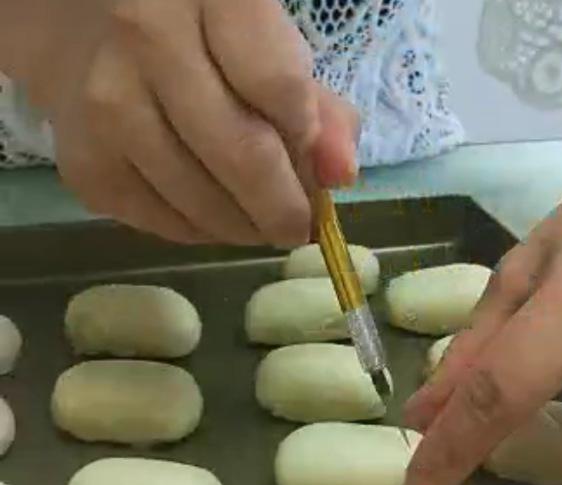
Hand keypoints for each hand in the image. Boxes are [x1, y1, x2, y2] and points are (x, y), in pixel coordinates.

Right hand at [26, 0, 356, 244]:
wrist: (87, 42)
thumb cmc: (198, 43)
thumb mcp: (266, 48)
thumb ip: (316, 105)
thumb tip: (340, 174)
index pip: (279, 85)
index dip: (308, 140)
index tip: (315, 165)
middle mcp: (147, 42)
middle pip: (244, 155)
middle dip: (285, 210)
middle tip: (297, 225)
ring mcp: (108, 109)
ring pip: (205, 204)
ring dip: (247, 229)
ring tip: (257, 220)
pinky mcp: (87, 168)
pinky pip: (168, 226)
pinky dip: (203, 232)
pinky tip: (211, 211)